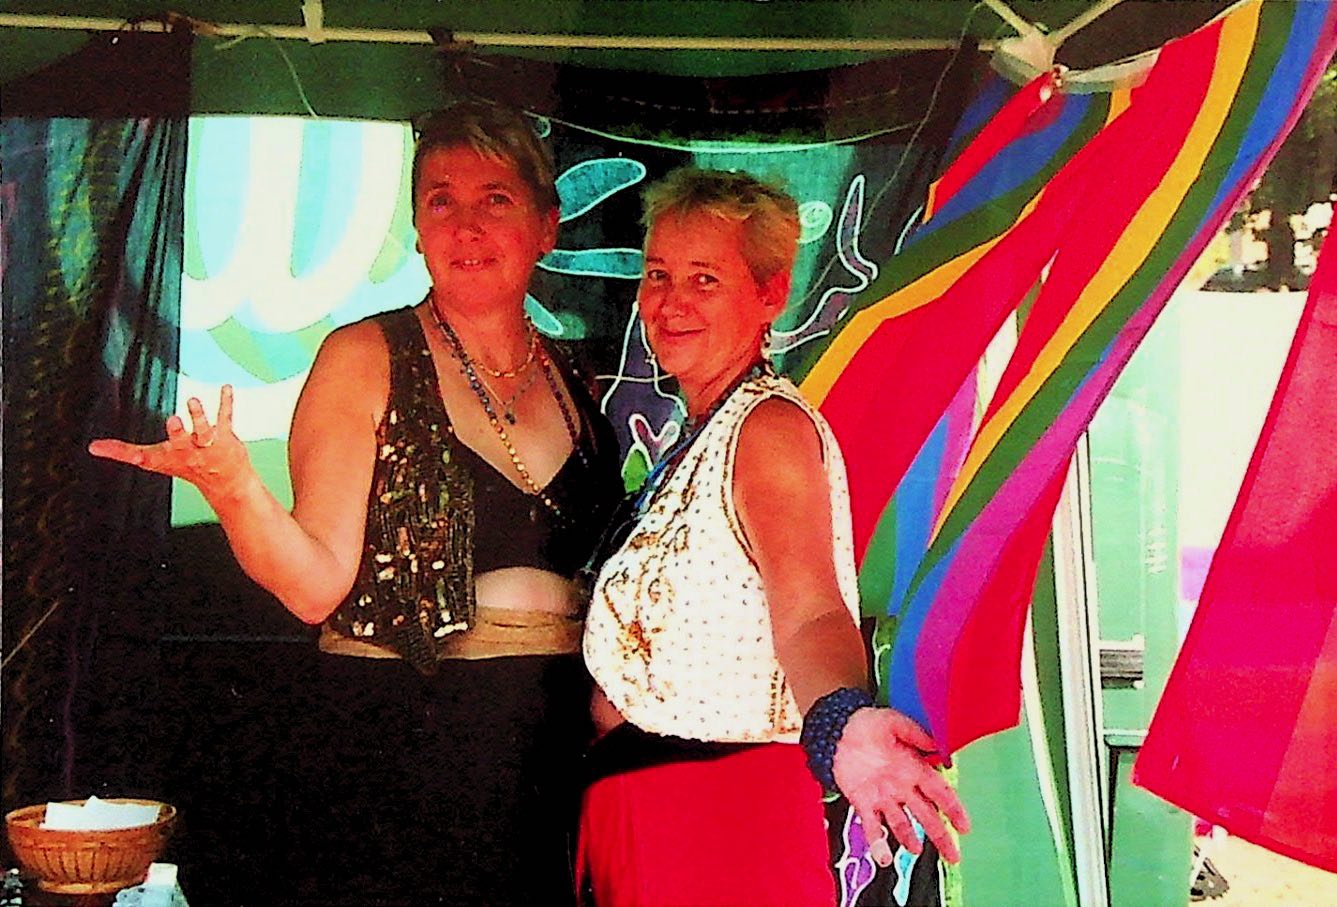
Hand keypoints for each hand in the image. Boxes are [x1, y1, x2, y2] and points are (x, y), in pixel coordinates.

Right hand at [88, 385, 251, 498]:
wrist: (225, 483)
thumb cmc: (185, 467)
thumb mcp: (154, 461)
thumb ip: (124, 452)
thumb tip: (92, 447)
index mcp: (166, 458)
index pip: (141, 456)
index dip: (120, 452)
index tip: (99, 446)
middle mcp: (187, 452)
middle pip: (180, 443)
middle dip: (177, 433)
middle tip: (172, 420)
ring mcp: (207, 444)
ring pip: (204, 431)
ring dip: (199, 417)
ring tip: (193, 401)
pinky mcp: (225, 435)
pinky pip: (225, 417)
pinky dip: (225, 402)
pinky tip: (226, 387)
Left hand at [833, 706, 970, 865]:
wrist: (837, 730)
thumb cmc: (868, 724)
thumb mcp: (893, 722)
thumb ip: (915, 733)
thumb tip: (936, 745)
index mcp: (914, 768)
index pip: (940, 792)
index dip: (953, 810)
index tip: (965, 827)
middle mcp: (902, 787)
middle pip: (926, 815)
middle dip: (940, 835)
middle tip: (953, 857)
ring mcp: (883, 797)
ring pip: (900, 824)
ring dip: (909, 838)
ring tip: (915, 850)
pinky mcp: (863, 802)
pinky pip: (871, 826)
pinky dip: (877, 842)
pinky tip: (883, 857)